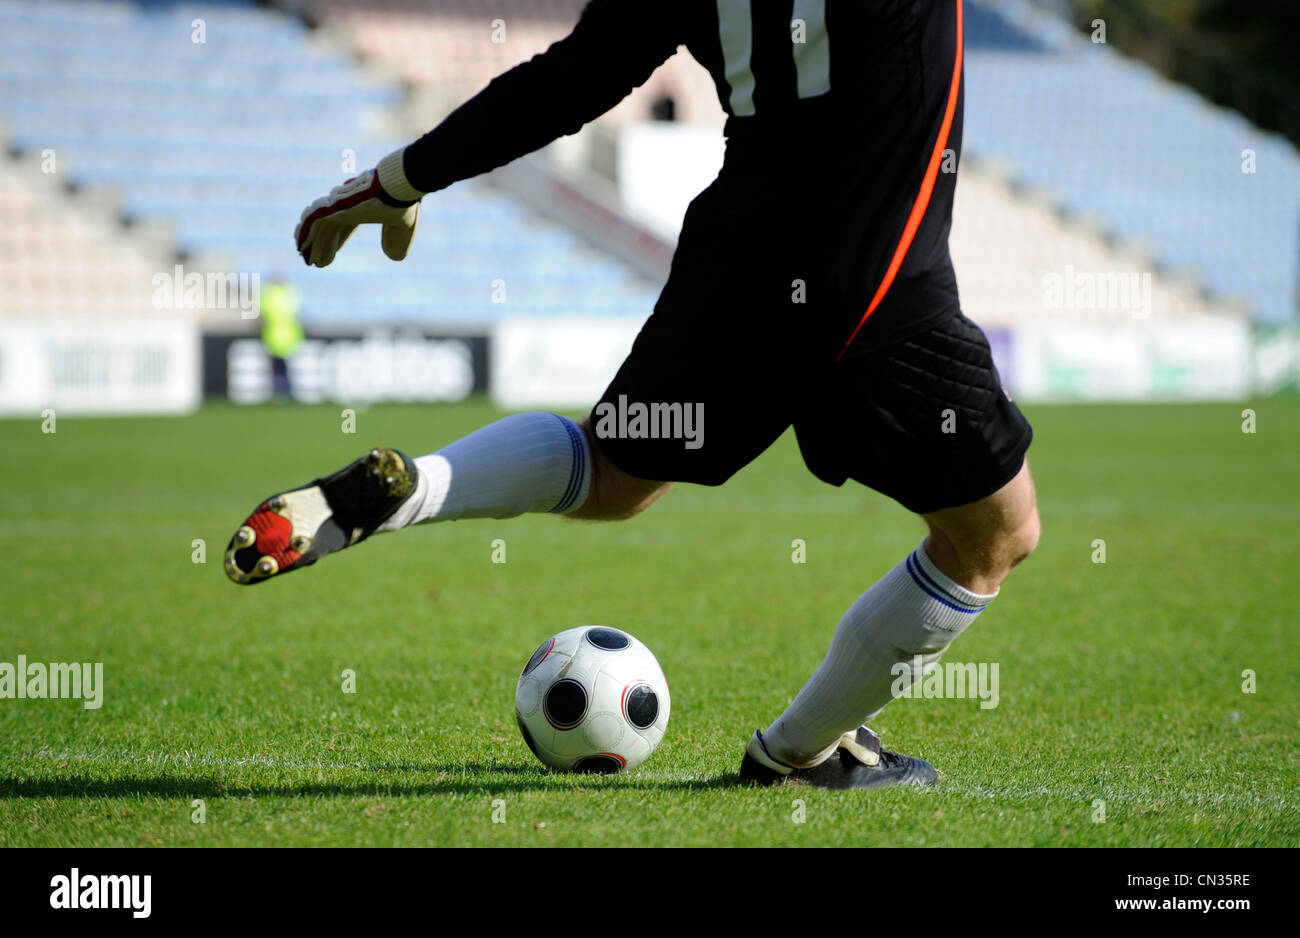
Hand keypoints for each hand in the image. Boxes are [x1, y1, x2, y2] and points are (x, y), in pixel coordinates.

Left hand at [294, 169, 419, 267]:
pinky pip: (314, 221)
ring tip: (307, 260)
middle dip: (319, 244)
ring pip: (318, 226)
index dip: (334, 242)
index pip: (342, 226)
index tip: (329, 257)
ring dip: (311, 243)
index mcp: (361, 208)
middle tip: (312, 261)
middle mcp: (347, 205)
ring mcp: (339, 204)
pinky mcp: (335, 206)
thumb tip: (393, 256)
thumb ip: (397, 240)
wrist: (399, 185)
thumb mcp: (404, 228)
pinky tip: (301, 247)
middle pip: (327, 227)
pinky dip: (307, 234)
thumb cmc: (403, 202)